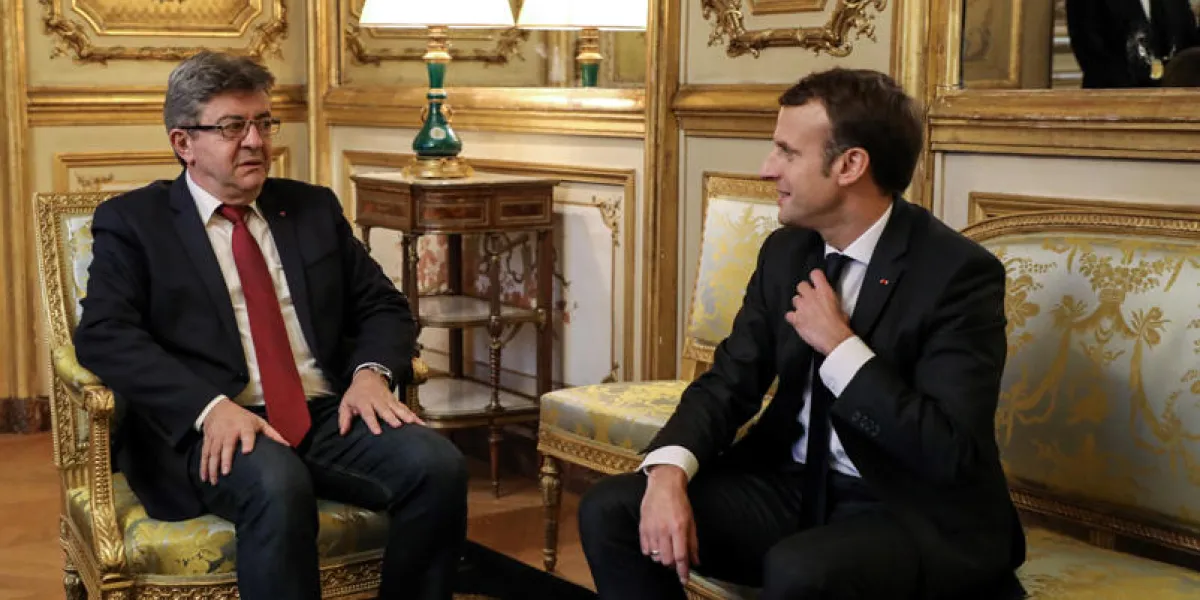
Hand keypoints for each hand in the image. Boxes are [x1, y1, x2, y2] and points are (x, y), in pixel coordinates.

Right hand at [200, 398, 286, 484]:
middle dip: (226, 459)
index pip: (247, 434)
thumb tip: (287, 446)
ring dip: (213, 467)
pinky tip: (204, 477)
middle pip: (226, 446)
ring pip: (213, 452)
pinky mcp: (208, 441)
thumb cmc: (242, 417)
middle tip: (226, 472)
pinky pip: (204, 454)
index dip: (247, 442)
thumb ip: (272, 434)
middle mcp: (229, 432)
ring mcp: (217, 437)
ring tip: (215, 480)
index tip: (247, 451)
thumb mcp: (258, 421)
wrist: (218, 408)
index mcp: (244, 426)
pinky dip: (203, 466)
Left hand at [339, 368, 424, 434]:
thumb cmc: (356, 394)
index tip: (378, 432)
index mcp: (364, 402)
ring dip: (406, 415)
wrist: (369, 377)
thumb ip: (344, 419)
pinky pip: (405, 408)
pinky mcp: (395, 401)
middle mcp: (377, 401)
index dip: (373, 422)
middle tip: (398, 425)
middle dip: (392, 417)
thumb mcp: (346, 404)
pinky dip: (413, 415)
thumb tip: (342, 432)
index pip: (368, 413)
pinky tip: (420, 423)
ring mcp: (388, 400)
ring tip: (414, 423)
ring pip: (398, 408)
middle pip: (385, 410)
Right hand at [639, 465, 699, 583]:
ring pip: (655, 556)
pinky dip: (652, 552)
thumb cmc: (679, 501)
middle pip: (667, 560)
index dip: (683, 571)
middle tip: (676, 559)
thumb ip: (693, 542)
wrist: (663, 484)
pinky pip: (645, 549)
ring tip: (666, 549)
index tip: (684, 579)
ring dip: (662, 558)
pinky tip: (657, 545)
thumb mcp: (691, 521)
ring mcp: (651, 529)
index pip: (681, 556)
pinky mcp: (642, 527)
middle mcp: (664, 530)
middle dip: (672, 564)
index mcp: (679, 527)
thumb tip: (696, 561)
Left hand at [785, 269, 853, 355]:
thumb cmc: (839, 326)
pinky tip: (797, 321)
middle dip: (804, 291)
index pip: (815, 274)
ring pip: (794, 299)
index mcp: (825, 292)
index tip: (815, 282)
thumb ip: (833, 302)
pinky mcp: (796, 319)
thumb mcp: (841, 309)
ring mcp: (802, 307)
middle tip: (808, 299)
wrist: (834, 339)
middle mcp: (811, 296)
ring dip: (799, 305)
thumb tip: (832, 305)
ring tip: (805, 312)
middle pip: (801, 285)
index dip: (814, 277)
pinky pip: (788, 315)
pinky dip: (792, 318)